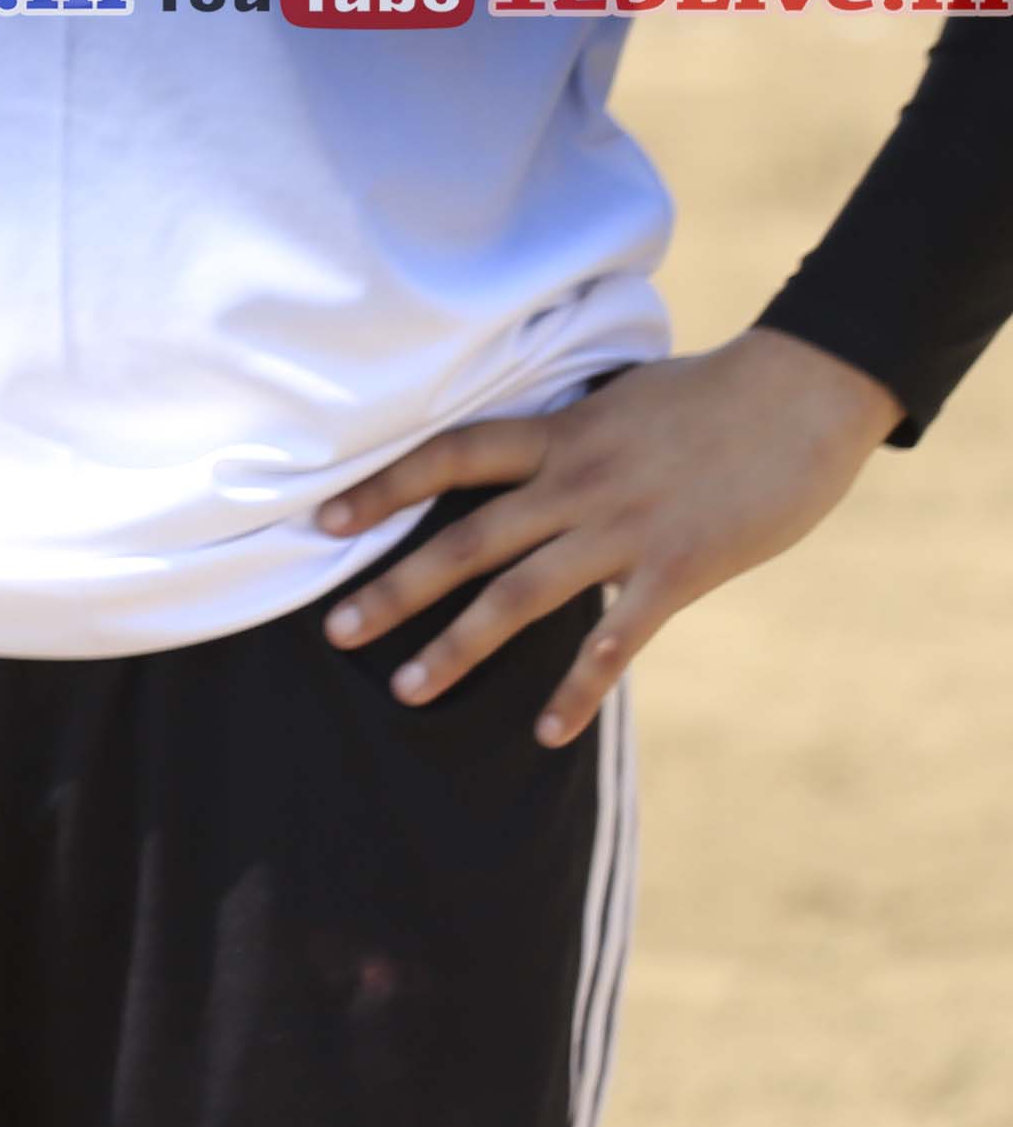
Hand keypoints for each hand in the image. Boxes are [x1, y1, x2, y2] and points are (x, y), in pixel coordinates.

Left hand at [316, 329, 898, 748]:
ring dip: (461, 649)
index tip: (323, 517)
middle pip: (465, 540)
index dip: (382, 486)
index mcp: (557, 435)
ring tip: (408, 692)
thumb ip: (566, 435)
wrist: (803, 393)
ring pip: (521, 597)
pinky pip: (615, 641)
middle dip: (396, 587)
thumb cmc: (710, 394)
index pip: (447, 456)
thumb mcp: (617, 400)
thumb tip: (526, 457)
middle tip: (334, 630)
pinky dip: (578, 690)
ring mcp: (624, 529)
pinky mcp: (679, 570)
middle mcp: (575, 483)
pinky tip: (546, 732)